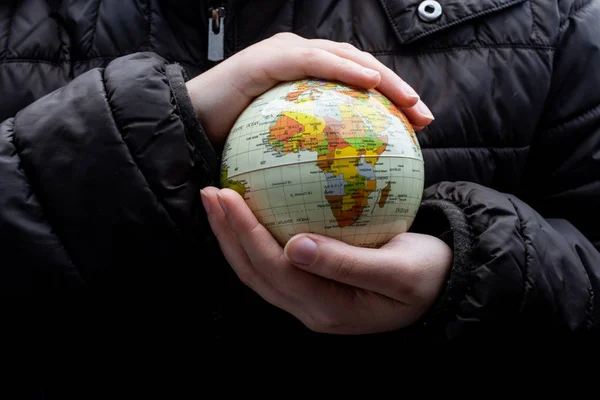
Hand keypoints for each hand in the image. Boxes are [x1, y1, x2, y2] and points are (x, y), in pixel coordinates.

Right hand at [186, 32, 434, 147]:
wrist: (188, 131)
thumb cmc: (233, 147)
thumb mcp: (285, 157)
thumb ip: (313, 159)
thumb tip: (348, 185)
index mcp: (306, 84)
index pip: (357, 87)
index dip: (390, 103)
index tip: (418, 128)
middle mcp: (300, 62)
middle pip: (359, 69)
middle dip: (395, 90)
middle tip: (422, 116)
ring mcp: (285, 56)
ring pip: (344, 58)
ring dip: (379, 77)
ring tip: (407, 100)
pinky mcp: (268, 59)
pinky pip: (312, 62)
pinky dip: (342, 69)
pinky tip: (369, 84)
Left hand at [200, 187, 452, 334]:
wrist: (442, 286)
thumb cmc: (429, 275)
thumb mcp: (400, 270)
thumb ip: (348, 264)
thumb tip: (294, 246)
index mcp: (328, 309)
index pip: (274, 269)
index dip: (245, 234)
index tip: (228, 194)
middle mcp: (311, 310)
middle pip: (254, 272)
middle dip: (226, 234)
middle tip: (210, 192)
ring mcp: (310, 301)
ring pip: (259, 271)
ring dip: (233, 237)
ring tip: (218, 200)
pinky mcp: (314, 287)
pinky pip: (275, 262)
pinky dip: (255, 237)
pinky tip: (250, 210)